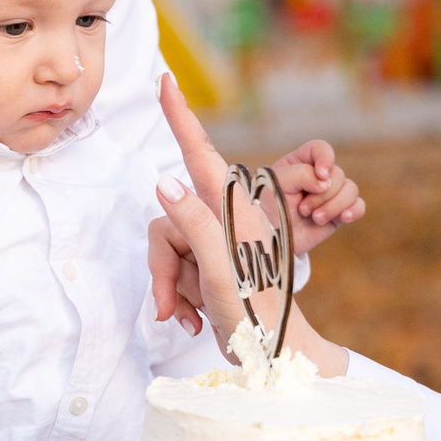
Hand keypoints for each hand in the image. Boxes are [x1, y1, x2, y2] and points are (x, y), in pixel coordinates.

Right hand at [147, 76, 349, 374]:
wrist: (277, 360)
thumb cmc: (257, 316)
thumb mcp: (220, 268)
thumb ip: (195, 222)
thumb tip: (165, 179)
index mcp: (234, 211)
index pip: (200, 154)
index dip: (180, 117)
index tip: (165, 81)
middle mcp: (226, 220)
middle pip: (169, 221)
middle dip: (164, 266)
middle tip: (170, 307)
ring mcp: (219, 242)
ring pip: (169, 248)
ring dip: (172, 287)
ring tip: (192, 317)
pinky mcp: (212, 264)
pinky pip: (177, 269)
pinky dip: (179, 297)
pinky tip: (195, 319)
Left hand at [269, 139, 364, 251]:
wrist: (271, 238)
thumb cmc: (269, 207)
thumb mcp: (278, 183)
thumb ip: (302, 174)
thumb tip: (326, 183)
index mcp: (300, 163)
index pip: (320, 149)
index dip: (325, 159)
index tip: (321, 174)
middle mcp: (318, 176)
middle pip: (337, 174)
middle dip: (322, 195)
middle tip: (303, 209)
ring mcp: (330, 195)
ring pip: (350, 189)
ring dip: (333, 206)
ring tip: (315, 219)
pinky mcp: (338, 213)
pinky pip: (358, 206)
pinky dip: (354, 210)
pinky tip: (344, 217)